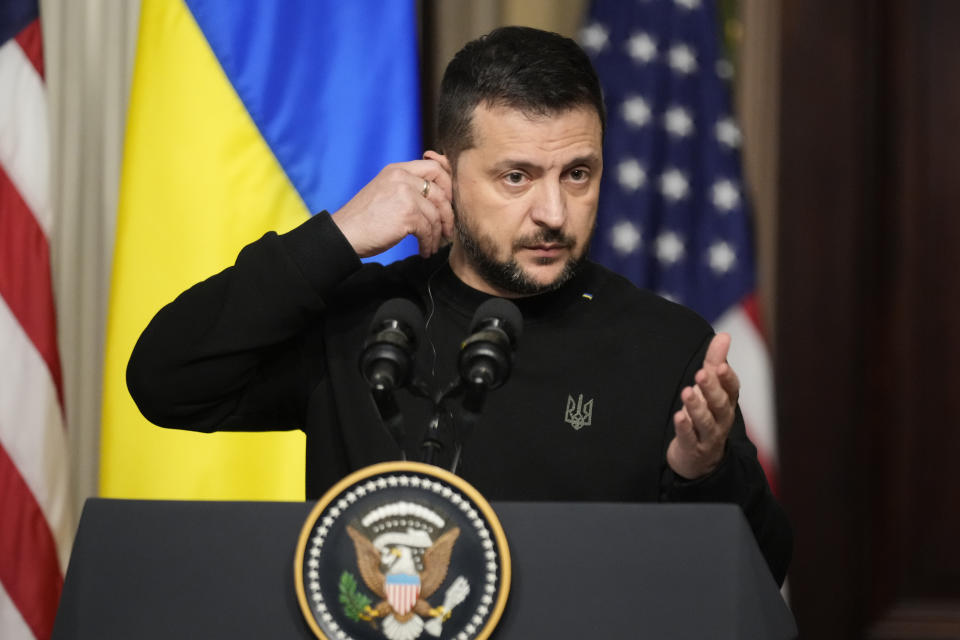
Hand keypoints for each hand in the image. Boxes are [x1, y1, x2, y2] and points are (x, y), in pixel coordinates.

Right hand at [331, 151, 453, 257]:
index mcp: (397, 170)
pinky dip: (428, 243)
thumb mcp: (385, 191)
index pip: (434, 167)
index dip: (447, 183)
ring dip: (437, 234)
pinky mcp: (407, 214)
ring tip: (433, 245)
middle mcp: (402, 177)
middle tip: (447, 229)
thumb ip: (406, 187)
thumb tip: (435, 196)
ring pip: (436, 214)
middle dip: (448, 213)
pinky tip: (424, 250)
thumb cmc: (363, 218)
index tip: (448, 201)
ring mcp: (405, 195)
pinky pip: (428, 230)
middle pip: (441, 191)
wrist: (344, 234)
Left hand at [666, 333, 740, 479]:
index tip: (720, 366)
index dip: (727, 379)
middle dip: (711, 389)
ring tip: (686, 392)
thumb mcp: (711, 389)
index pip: (732, 389)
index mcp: (727, 403)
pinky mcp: (693, 449)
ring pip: (706, 422)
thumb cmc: (706, 416)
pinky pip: (689, 438)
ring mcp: (708, 436)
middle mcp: (721, 420)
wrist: (699, 459)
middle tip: (701, 374)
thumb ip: (715, 362)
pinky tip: (678, 417)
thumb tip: (724, 335)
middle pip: (719, 404)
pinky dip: (684, 428)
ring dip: (696, 406)